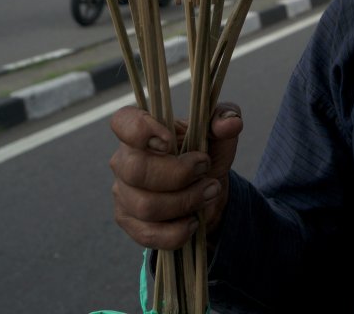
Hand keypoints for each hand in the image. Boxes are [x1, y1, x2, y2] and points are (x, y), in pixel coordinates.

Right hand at [110, 104, 243, 249]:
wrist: (207, 193)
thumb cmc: (206, 156)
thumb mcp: (219, 134)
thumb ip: (226, 119)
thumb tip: (230, 122)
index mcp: (142, 131)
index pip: (123, 122)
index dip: (140, 130)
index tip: (169, 141)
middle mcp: (125, 161)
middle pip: (136, 170)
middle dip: (179, 174)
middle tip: (205, 169)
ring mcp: (124, 193)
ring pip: (145, 205)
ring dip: (185, 201)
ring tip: (209, 192)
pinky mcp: (129, 222)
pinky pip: (147, 233)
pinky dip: (177, 231)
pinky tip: (194, 221)